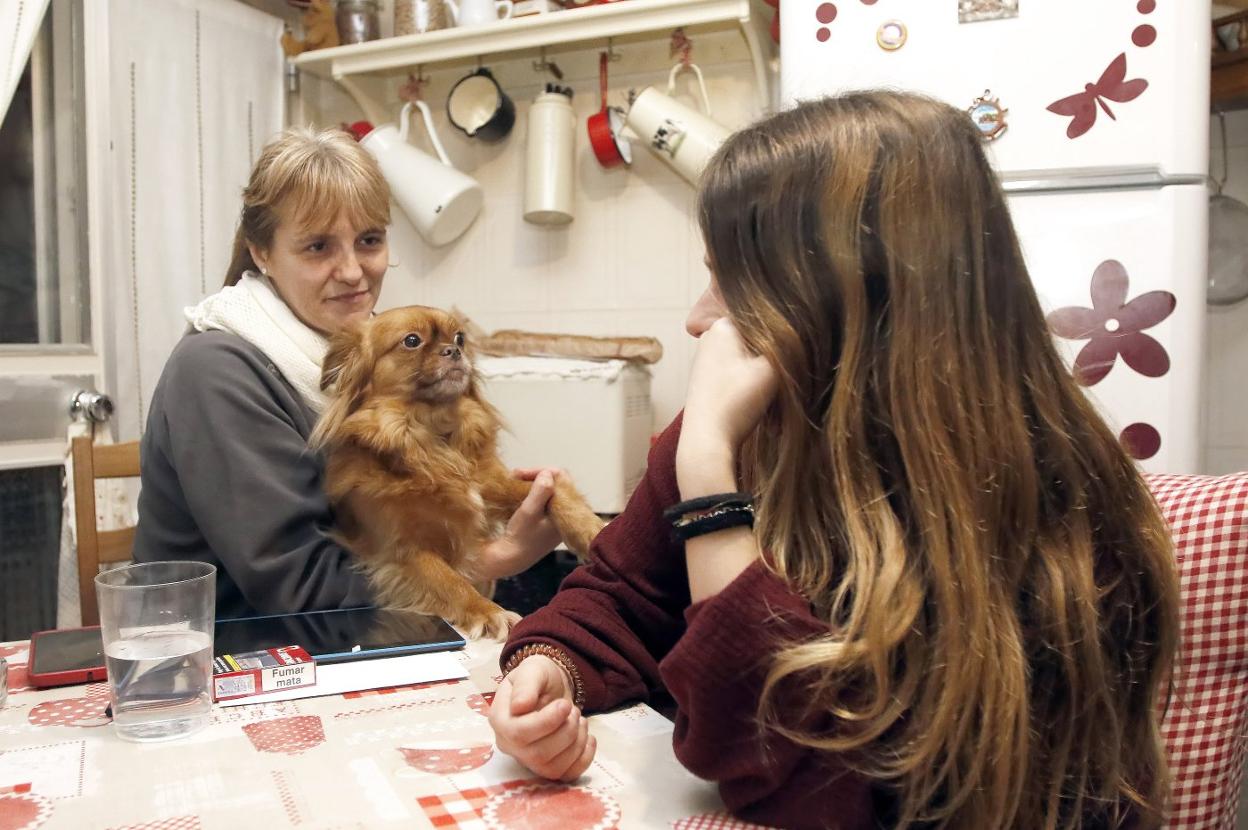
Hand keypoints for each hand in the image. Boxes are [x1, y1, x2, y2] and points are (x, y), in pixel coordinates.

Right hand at [477, 470, 562, 579]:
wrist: (511, 559)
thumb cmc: (520, 537)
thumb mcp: (529, 511)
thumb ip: (541, 491)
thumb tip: (548, 473)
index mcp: (568, 511)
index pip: (562, 479)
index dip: (542, 472)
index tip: (521, 474)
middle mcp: (566, 513)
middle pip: (557, 483)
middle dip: (537, 476)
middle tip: (516, 475)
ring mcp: (557, 517)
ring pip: (550, 490)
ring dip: (533, 483)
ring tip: (515, 481)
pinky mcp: (548, 521)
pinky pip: (545, 499)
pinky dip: (533, 493)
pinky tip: (519, 492)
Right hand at [489, 655, 595, 780]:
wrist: (549, 688)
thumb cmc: (538, 677)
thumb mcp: (532, 669)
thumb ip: (526, 685)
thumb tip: (520, 706)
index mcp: (500, 720)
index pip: (519, 734)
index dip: (546, 723)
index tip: (564, 705)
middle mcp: (509, 745)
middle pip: (538, 754)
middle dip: (565, 732)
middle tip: (573, 709)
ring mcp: (527, 760)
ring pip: (553, 768)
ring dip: (576, 743)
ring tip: (579, 719)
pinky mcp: (547, 767)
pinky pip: (566, 776)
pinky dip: (584, 759)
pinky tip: (589, 738)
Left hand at [677, 318, 778, 493]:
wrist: (707, 441)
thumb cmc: (737, 401)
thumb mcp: (772, 368)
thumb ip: (790, 345)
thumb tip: (803, 333)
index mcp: (723, 325)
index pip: (767, 319)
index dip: (786, 339)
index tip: (791, 360)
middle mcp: (711, 337)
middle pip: (758, 342)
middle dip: (773, 362)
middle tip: (781, 384)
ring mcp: (706, 359)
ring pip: (750, 361)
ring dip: (765, 379)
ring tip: (770, 399)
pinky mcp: (707, 380)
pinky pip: (739, 376)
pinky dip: (752, 388)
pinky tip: (758, 406)